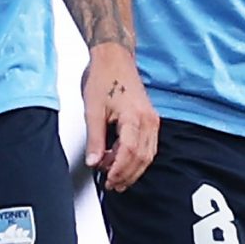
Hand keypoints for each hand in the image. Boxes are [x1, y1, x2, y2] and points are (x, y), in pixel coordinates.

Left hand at [81, 43, 159, 190]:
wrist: (114, 59)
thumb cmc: (104, 77)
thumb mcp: (92, 110)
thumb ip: (94, 139)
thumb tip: (93, 161)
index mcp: (134, 117)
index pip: (129, 153)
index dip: (119, 170)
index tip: (108, 180)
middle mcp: (148, 120)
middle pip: (142, 157)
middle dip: (127, 174)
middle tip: (112, 184)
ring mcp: (151, 120)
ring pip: (148, 154)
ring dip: (133, 169)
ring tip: (117, 178)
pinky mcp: (149, 119)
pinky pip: (148, 146)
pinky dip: (137, 158)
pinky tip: (124, 162)